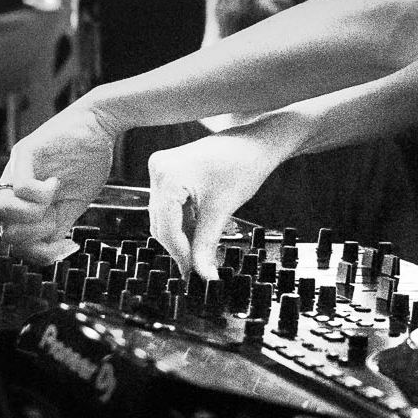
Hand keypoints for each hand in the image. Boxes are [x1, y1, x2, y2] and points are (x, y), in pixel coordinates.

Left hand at [0, 103, 119, 264]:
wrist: (101, 124)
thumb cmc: (90, 159)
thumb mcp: (75, 203)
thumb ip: (59, 225)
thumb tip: (50, 249)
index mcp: (27, 202)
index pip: (14, 237)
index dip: (33, 250)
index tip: (58, 247)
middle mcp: (15, 187)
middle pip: (2, 227)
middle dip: (32, 233)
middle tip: (54, 220)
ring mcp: (16, 169)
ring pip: (0, 208)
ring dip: (30, 214)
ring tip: (52, 200)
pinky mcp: (24, 152)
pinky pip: (19, 186)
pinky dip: (39, 193)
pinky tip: (55, 183)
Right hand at [147, 129, 291, 278]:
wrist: (257, 142)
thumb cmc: (244, 164)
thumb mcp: (222, 210)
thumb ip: (207, 246)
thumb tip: (203, 275)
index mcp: (168, 174)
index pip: (165, 226)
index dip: (179, 253)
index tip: (191, 273)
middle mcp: (159, 169)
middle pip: (162, 223)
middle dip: (181, 245)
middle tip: (197, 267)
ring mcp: (163, 168)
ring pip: (166, 217)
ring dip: (183, 234)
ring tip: (202, 251)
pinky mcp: (171, 172)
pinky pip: (171, 206)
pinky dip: (185, 221)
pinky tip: (200, 231)